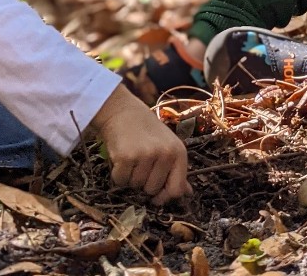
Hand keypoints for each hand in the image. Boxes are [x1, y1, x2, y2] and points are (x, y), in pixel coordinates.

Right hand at [90, 85, 191, 204]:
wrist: (122, 110)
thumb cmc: (146, 131)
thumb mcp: (167, 146)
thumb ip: (176, 170)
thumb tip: (188, 194)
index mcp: (179, 152)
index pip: (176, 189)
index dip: (164, 197)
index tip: (155, 196)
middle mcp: (165, 153)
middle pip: (152, 190)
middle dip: (143, 182)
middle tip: (139, 163)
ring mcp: (146, 154)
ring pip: (135, 186)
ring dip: (129, 177)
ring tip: (131, 157)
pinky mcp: (127, 156)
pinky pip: (120, 181)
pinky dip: (117, 174)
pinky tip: (120, 157)